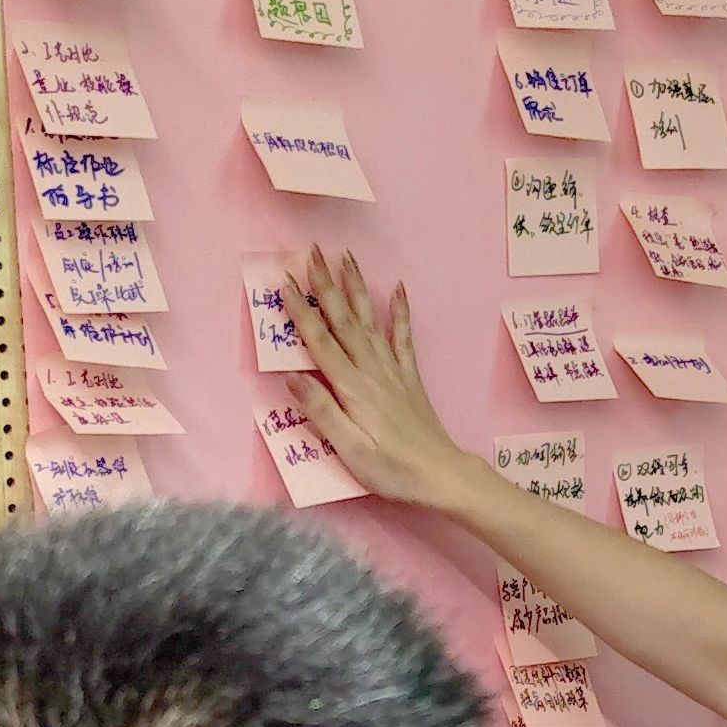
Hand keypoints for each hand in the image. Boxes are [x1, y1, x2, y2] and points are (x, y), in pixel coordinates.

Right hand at [288, 249, 488, 509]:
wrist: (441, 475)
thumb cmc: (391, 469)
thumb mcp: (349, 450)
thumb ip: (322, 411)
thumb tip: (292, 377)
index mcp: (351, 388)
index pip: (320, 342)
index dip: (301, 311)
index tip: (285, 281)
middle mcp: (371, 371)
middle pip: (343, 321)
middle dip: (326, 285)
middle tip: (313, 251)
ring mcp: (393, 371)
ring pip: (369, 320)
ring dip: (356, 288)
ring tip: (346, 257)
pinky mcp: (409, 377)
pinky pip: (403, 337)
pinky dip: (400, 311)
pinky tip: (399, 289)